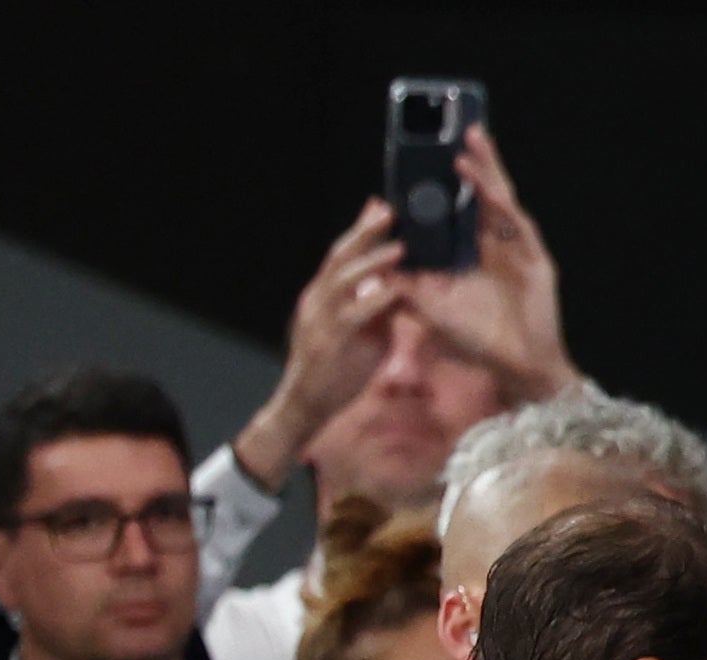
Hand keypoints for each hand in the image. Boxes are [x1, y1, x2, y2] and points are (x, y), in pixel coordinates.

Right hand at [235, 200, 407, 488]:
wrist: (306, 405)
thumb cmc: (336, 371)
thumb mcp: (361, 334)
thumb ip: (375, 310)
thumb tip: (397, 289)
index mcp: (322, 295)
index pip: (341, 254)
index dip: (360, 231)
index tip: (380, 207)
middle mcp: (317, 299)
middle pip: (340, 256)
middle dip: (364, 231)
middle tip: (388, 210)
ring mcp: (320, 319)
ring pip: (344, 279)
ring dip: (373, 261)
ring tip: (400, 247)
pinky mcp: (329, 341)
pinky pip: (354, 314)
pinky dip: (375, 300)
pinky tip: (395, 290)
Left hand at [399, 123, 580, 404]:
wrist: (517, 371)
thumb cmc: (481, 343)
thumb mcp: (434, 310)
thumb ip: (409, 288)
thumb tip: (377, 265)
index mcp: (477, 255)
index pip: (464, 209)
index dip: (454, 183)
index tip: (436, 155)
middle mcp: (500, 248)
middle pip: (486, 196)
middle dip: (476, 163)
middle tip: (462, 127)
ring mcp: (521, 253)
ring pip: (502, 202)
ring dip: (487, 172)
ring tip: (471, 141)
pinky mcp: (537, 263)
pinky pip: (516, 227)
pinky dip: (500, 205)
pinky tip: (484, 186)